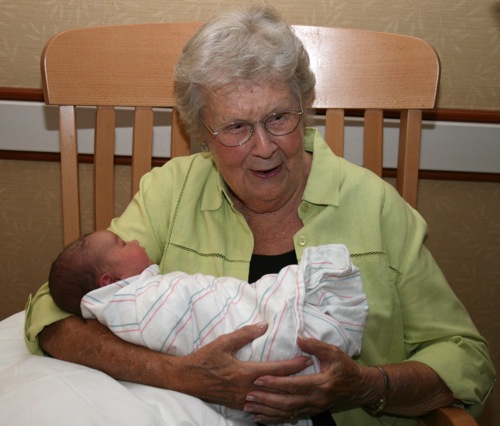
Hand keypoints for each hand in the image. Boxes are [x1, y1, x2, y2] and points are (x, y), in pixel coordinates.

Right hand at [176, 323, 313, 408]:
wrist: (186, 379)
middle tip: (310, 374)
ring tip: (300, 390)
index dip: (293, 365)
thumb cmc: (205, 358)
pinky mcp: (237, 406)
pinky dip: (272, 405)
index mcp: (245, 373)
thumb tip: (264, 325)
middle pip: (277, 386)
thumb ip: (245, 334)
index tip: (306, 360)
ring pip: (270, 401)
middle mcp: (246, 389)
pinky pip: (260, 407)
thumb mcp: (224, 342)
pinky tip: (280, 404)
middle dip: (295, 380)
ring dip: (286, 395)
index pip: (275, 370)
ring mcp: (242, 400)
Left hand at [244, 336, 368, 422]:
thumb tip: (298, 338)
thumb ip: (315, 346)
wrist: (359, 387)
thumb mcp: (334, 352)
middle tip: (248, 395)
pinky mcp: (311, 412)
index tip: (259, 378)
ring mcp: (314, 408)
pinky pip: (290, 417)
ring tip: (249, 407)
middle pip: (288, 402)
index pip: (294, 384)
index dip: (276, 383)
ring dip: (267, 410)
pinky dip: (273, 418)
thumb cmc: (345, 367)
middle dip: (266, 399)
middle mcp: (316, 399)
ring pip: (287, 412)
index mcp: (321, 383)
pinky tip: (260, 417)